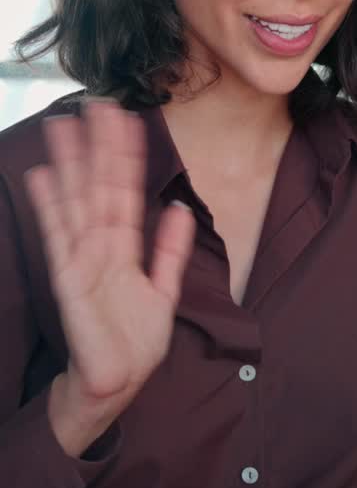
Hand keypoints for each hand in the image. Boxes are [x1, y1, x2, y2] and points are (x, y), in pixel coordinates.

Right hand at [25, 100, 194, 454]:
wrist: (118, 383)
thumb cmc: (135, 341)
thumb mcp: (163, 290)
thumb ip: (171, 250)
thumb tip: (182, 208)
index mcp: (125, 247)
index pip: (125, 192)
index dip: (127, 157)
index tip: (127, 119)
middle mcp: (101, 246)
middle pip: (99, 187)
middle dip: (98, 147)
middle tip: (96, 104)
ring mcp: (82, 259)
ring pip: (77, 202)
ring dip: (71, 164)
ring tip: (64, 126)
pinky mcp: (69, 279)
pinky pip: (59, 237)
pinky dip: (51, 207)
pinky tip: (43, 176)